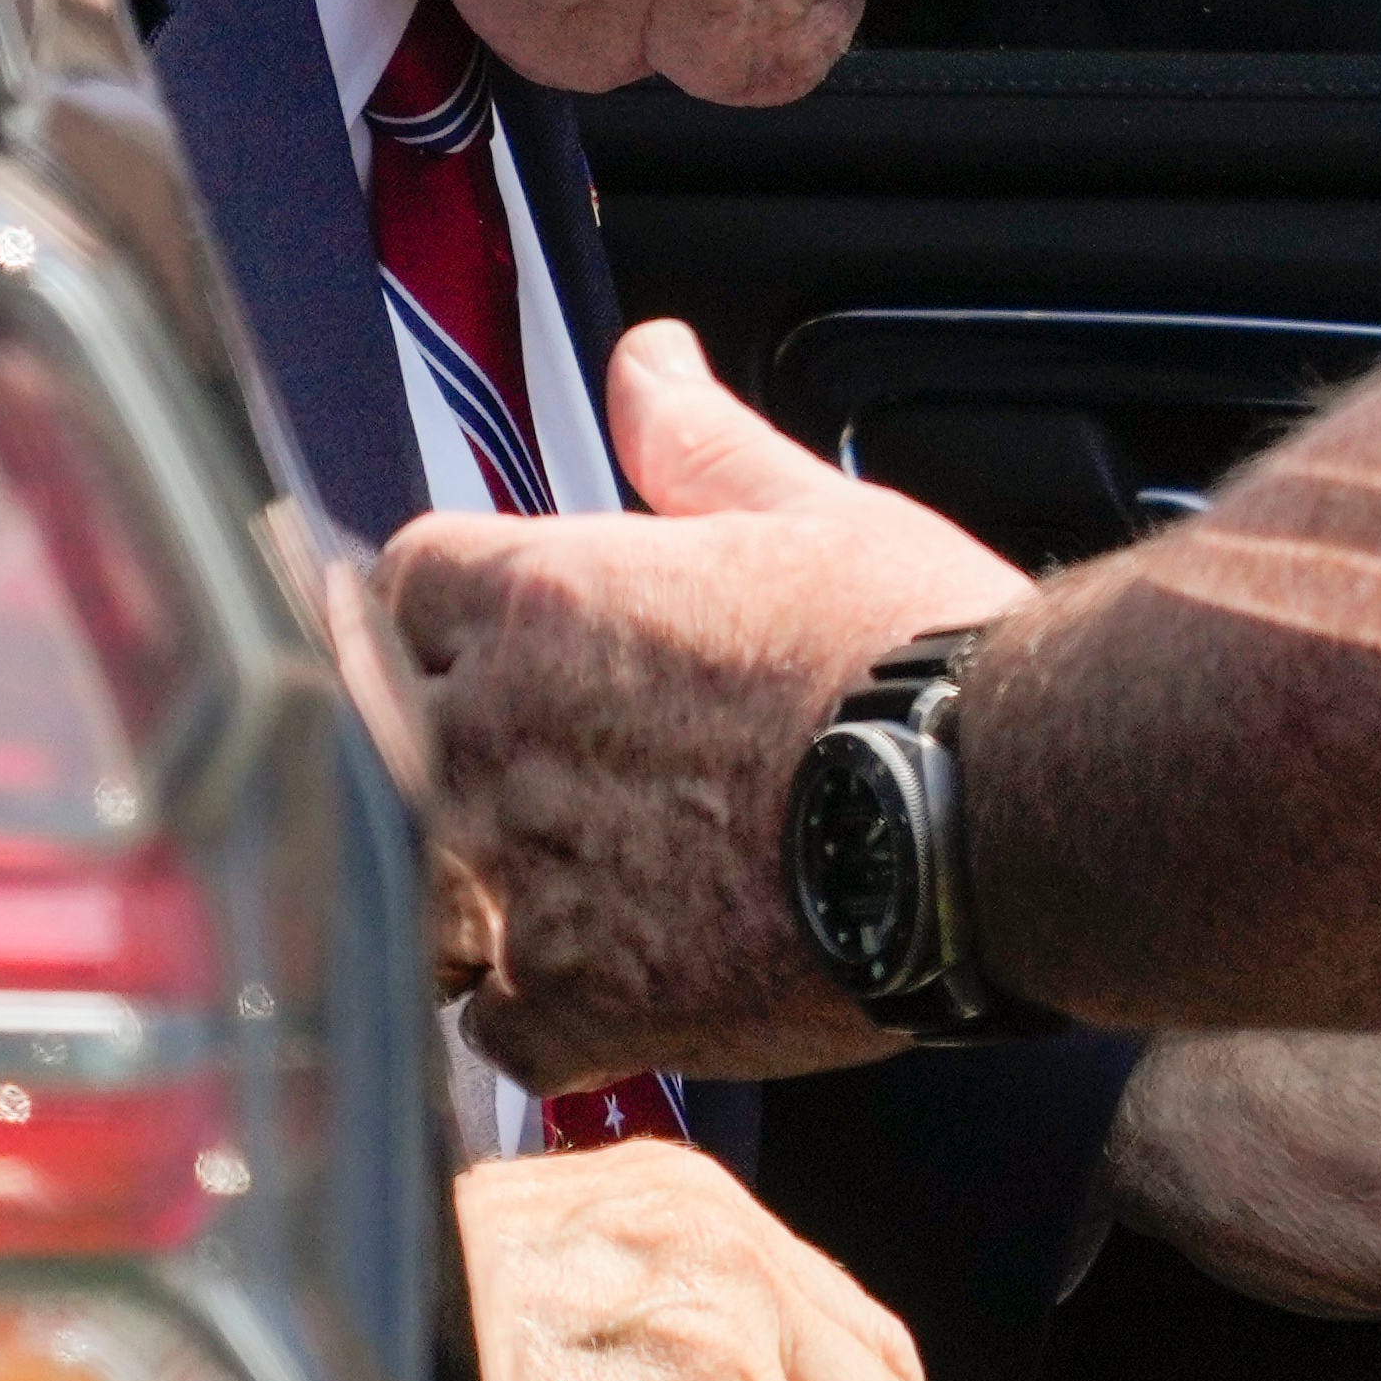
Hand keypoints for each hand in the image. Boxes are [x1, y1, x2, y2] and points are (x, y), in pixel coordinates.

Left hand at [386, 321, 1027, 1089]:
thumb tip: (645, 359)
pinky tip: (577, 995)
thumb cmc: (916, 655)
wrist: (1000, 811)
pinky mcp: (575, 997)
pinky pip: (487, 1020)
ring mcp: (521, 873)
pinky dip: (525, 1012)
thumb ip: (694, 441)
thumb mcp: (805, 510)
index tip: (483, 637)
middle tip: (521, 770)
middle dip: (433, 745)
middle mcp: (497, 730)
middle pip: (380, 733)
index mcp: (537, 598)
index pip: (402, 584)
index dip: (443, 610)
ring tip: (529, 889)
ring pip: (409, 885)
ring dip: (453, 885)